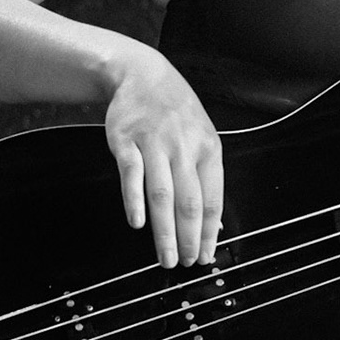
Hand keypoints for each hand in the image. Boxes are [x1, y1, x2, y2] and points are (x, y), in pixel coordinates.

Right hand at [104, 49, 223, 267]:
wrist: (142, 75)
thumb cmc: (176, 112)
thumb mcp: (200, 137)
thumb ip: (205, 177)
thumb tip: (212, 224)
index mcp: (208, 148)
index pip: (212, 198)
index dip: (208, 232)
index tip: (205, 257)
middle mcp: (184, 147)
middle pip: (189, 201)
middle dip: (188, 238)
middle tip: (185, 264)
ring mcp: (155, 143)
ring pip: (163, 193)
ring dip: (164, 230)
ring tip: (165, 257)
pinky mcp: (126, 141)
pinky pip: (132, 174)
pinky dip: (135, 200)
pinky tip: (138, 223)